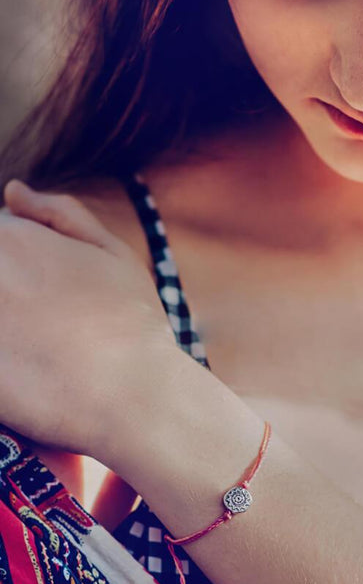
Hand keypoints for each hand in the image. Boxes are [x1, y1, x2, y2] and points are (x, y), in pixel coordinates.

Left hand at [0, 180, 179, 456]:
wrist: (127, 394)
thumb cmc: (129, 322)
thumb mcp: (113, 253)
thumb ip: (61, 213)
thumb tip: (13, 189)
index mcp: (12, 236)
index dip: (22, 262)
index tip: (47, 292)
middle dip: (11, 288)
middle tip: (41, 322)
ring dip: (8, 316)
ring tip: (36, 342)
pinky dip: (3, 354)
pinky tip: (24, 364)